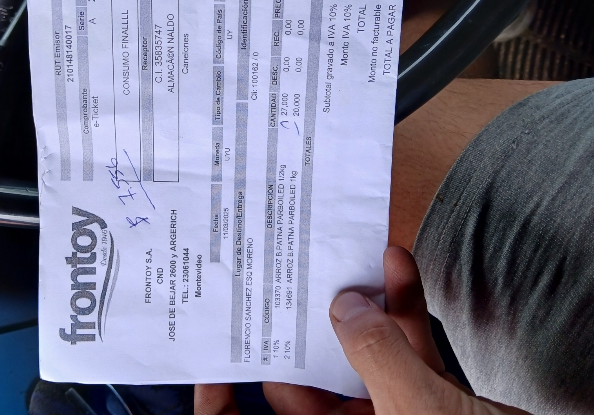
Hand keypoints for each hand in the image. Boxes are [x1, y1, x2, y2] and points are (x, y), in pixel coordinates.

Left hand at [194, 247, 531, 414]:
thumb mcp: (418, 410)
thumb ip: (376, 355)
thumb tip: (344, 307)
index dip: (230, 398)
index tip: (219, 352)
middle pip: (308, 379)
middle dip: (305, 321)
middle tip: (286, 274)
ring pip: (361, 355)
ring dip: (359, 303)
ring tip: (342, 254)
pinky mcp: (432, 402)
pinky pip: (408, 351)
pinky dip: (404, 309)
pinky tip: (398, 267)